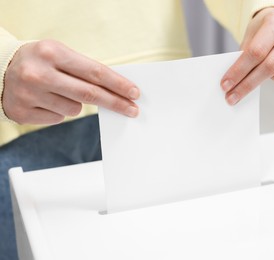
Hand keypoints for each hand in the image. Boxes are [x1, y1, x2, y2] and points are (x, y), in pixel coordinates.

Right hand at [3, 40, 139, 123]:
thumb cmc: (38, 61)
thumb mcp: (58, 54)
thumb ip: (85, 69)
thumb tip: (117, 89)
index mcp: (51, 53)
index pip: (95, 71)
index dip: (118, 84)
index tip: (134, 93)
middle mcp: (39, 74)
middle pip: (90, 94)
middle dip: (116, 103)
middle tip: (132, 110)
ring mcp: (29, 95)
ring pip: (75, 109)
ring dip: (76, 103)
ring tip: (59, 91)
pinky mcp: (23, 113)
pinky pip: (59, 118)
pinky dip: (59, 111)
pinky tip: (46, 100)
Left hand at [221, 7, 273, 104]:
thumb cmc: (263, 31)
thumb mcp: (251, 35)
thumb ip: (244, 56)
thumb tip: (232, 83)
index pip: (255, 52)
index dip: (238, 71)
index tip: (225, 86)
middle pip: (269, 67)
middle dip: (247, 85)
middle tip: (231, 97)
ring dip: (270, 79)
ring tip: (266, 69)